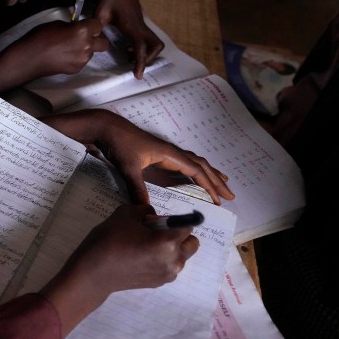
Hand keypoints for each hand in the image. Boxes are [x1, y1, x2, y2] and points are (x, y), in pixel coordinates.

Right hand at [0, 17, 108, 92]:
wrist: (30, 58)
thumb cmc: (41, 36)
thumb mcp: (58, 24)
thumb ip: (72, 26)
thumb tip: (77, 28)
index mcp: (83, 31)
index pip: (99, 25)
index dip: (92, 24)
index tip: (86, 24)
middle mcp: (87, 46)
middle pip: (104, 43)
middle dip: (97, 39)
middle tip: (85, 37)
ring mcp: (83, 60)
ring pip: (92, 53)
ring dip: (86, 49)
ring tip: (69, 47)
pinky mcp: (77, 69)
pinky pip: (82, 61)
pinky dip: (77, 57)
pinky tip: (64, 56)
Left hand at [41, 109, 234, 204]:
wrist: (107, 128)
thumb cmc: (119, 144)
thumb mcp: (128, 168)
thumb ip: (138, 189)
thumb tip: (148, 210)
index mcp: (169, 154)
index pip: (196, 171)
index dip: (209, 186)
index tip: (220, 200)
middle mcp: (171, 152)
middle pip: (201, 166)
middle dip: (216, 181)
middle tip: (231, 196)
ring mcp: (165, 152)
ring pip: (194, 163)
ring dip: (209, 174)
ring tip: (222, 183)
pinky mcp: (158, 154)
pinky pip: (183, 163)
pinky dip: (194, 170)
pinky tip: (193, 176)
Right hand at [41, 203, 199, 336]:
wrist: (92, 274)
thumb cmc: (108, 241)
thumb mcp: (125, 214)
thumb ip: (145, 211)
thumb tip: (154, 217)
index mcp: (168, 242)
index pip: (187, 225)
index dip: (174, 218)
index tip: (160, 219)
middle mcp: (174, 261)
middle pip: (192, 243)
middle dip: (179, 235)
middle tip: (155, 232)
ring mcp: (167, 275)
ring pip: (181, 256)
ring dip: (172, 248)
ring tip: (145, 245)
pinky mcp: (158, 283)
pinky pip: (170, 266)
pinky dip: (162, 260)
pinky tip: (140, 257)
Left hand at [92, 0, 163, 77]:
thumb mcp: (100, 10)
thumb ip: (97, 25)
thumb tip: (94, 40)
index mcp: (132, 25)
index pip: (141, 46)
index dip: (140, 61)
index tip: (138, 75)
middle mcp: (141, 26)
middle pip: (156, 46)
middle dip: (148, 58)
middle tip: (133, 65)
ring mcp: (143, 26)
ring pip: (155, 44)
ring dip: (147, 54)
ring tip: (128, 55)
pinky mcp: (141, 26)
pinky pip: (149, 41)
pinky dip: (143, 48)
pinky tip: (128, 48)